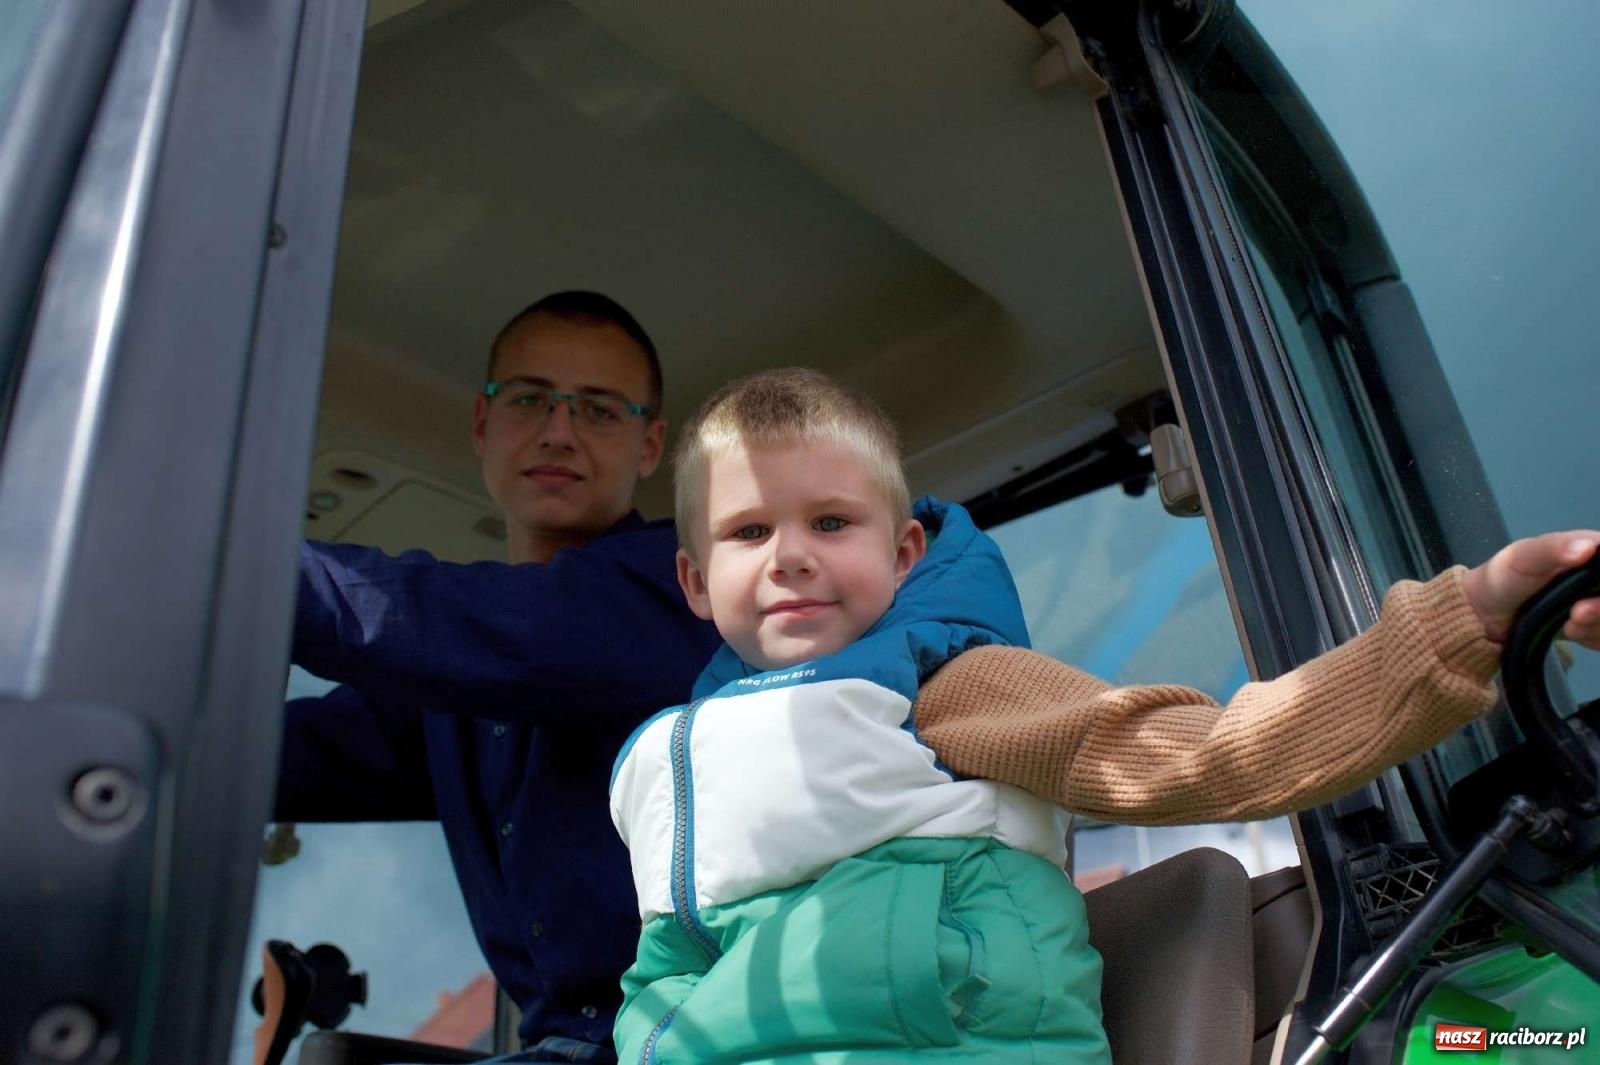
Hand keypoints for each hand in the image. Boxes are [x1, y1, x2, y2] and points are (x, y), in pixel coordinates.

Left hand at [1461, 531, 1599, 646]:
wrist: (1485, 616)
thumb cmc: (1505, 577)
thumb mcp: (1524, 557)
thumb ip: (1553, 549)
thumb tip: (1589, 546)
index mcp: (1595, 549)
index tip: (1590, 600)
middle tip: (1576, 615)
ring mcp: (1599, 601)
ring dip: (1597, 628)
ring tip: (1567, 625)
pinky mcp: (1596, 625)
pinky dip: (1593, 638)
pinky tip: (1570, 631)